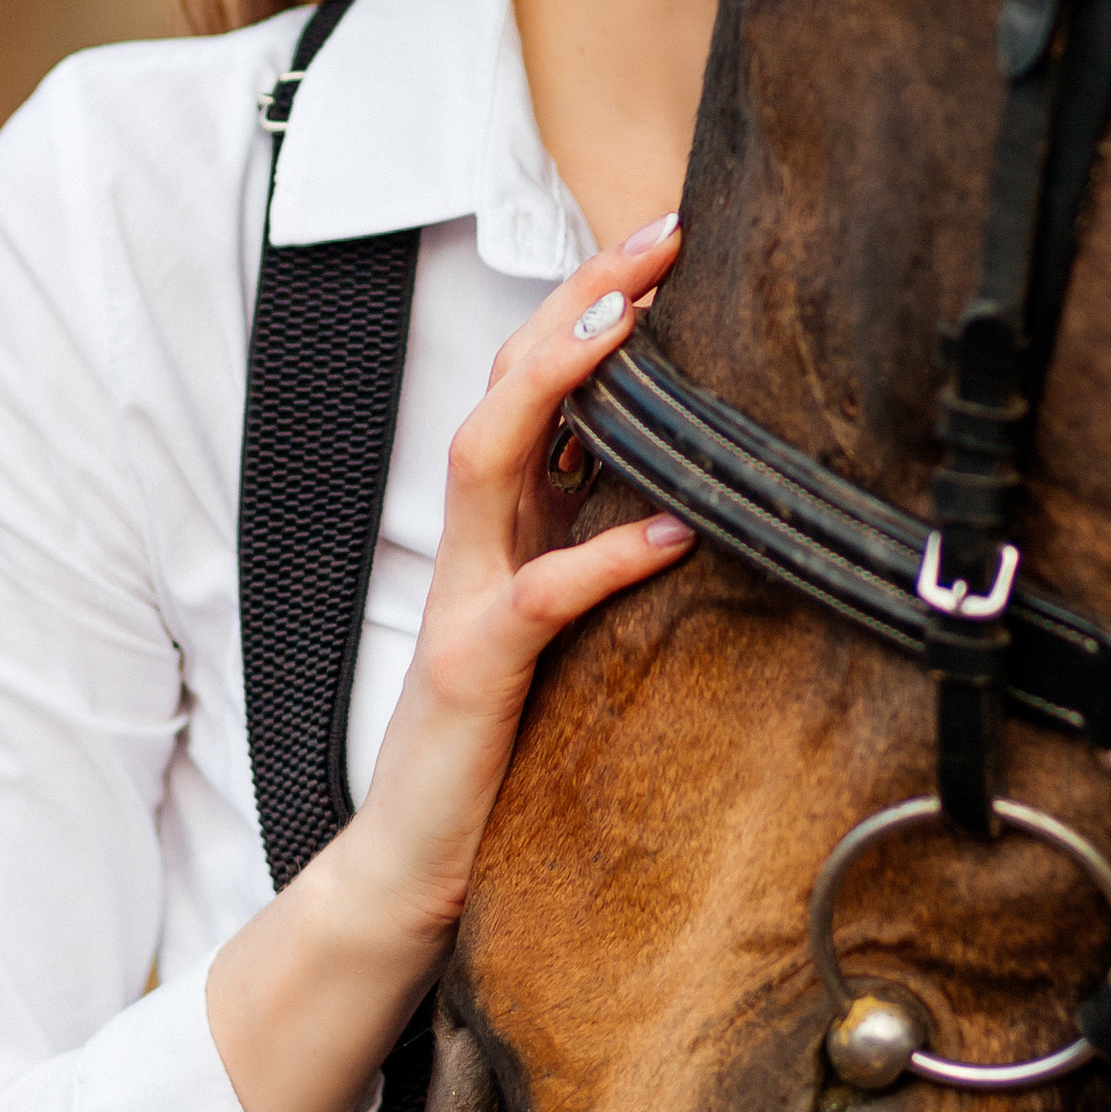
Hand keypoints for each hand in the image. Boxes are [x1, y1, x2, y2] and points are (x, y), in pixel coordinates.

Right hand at [207, 212, 689, 1111]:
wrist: (420, 878)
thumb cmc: (505, 754)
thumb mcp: (565, 631)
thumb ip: (599, 548)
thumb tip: (690, 481)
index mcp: (504, 529)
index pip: (538, 383)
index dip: (594, 304)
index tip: (669, 236)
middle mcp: (476, 546)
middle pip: (510, 385)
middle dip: (581, 301)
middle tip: (662, 233)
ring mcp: (464, 603)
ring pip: (494, 456)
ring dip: (563, 382)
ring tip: (637, 324)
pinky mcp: (470, 676)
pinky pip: (539, 598)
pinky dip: (602, 555)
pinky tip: (673, 531)